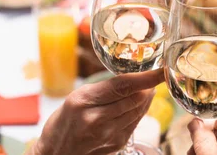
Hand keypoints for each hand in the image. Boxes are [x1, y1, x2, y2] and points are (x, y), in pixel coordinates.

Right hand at [29, 69, 163, 154]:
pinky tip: (139, 105)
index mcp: (84, 101)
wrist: (57, 152)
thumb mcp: (77, 97)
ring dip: (146, 98)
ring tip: (148, 88)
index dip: (146, 78)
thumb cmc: (65, 121)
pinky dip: (140, 111)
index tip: (160, 70)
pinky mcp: (117, 143)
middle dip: (148, 86)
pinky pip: (135, 122)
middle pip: (134, 99)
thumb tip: (135, 78)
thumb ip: (105, 89)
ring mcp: (108, 134)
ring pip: (138, 111)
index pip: (122, 86)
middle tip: (155, 75)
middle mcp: (96, 118)